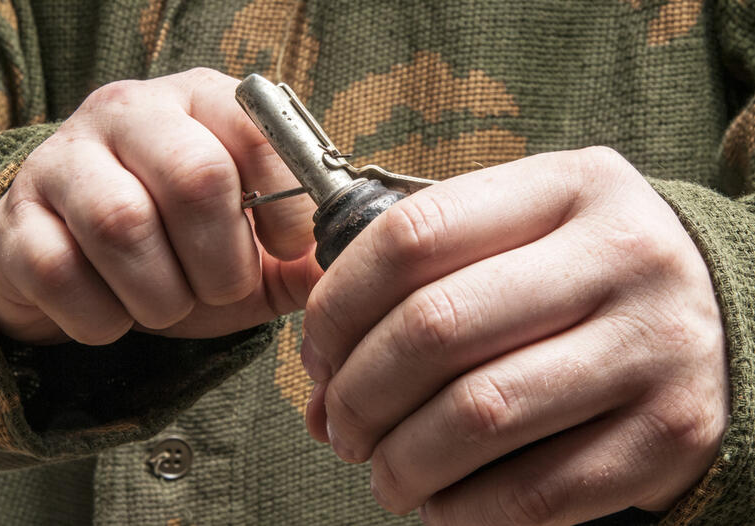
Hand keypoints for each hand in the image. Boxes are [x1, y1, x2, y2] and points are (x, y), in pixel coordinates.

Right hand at [0, 68, 320, 344]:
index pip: (261, 130)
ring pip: (124, 225)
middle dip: (223, 261)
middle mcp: (129, 114)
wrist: (78, 260)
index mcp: (200, 105)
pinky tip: (115, 311)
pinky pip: (60, 273)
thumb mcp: (249, 246)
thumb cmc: (177, 247)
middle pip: (196, 177)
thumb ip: (299, 257)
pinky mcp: (16, 218)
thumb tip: (350, 265)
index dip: (288, 200)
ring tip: (168, 303)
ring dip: (163, 295)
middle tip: (224, 288)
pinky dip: (103, 317)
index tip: (289, 247)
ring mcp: (63, 160)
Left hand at [301, 147, 727, 524]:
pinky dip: (463, 510)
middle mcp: (619, 256)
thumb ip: (424, 279)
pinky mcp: (670, 433)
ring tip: (381, 470)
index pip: (412, 235)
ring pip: (478, 416)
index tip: (317, 351)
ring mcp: (652, 345)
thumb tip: (323, 377)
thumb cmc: (582, 272)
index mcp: (567, 187)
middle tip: (339, 423)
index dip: (338, 304)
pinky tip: (440, 500)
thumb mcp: (520, 234)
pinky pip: (536, 491)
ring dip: (400, 461)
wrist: (716, 313)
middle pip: (435, 328)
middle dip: (358, 393)